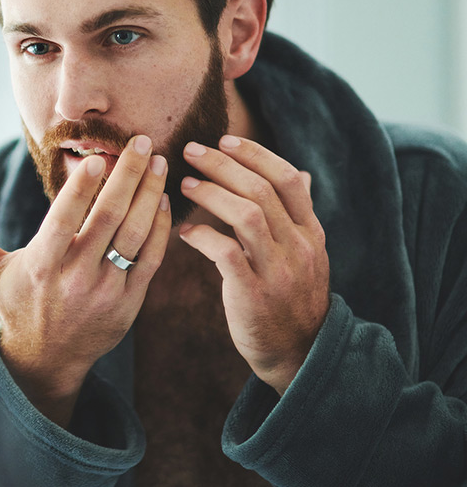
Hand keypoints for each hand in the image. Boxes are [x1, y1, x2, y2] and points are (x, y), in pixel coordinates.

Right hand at [0, 135, 170, 426]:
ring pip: (134, 236)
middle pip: (108, 219)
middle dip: (128, 177)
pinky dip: (159, 228)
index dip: (82, 189)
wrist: (48, 359)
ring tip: (160, 163)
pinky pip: (150, 259)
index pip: (64, 220)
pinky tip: (162, 199)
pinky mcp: (130, 302)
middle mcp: (75, 277)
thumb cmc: (17, 305)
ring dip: (150, 195)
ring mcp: (106, 291)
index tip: (98, 157)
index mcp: (41, 266)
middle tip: (143, 142)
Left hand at [178, 135, 329, 394]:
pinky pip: (226, 253)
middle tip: (191, 151)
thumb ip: (298, 215)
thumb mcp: (306, 254)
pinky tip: (184, 232)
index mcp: (310, 233)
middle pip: (262, 190)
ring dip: (211, 194)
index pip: (287, 179)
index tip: (224, 140)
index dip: (255, 154)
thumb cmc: (291, 298)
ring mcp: (279, 271)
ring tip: (184, 184)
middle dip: (223, 165)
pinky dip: (202, 236)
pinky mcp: (255, 295)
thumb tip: (302, 174)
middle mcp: (299, 247)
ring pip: (248, 215)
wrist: (299, 354)